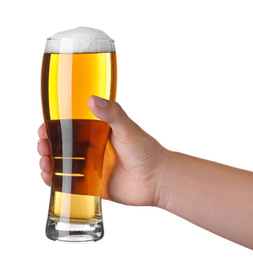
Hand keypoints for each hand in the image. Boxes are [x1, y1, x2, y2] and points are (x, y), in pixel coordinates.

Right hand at [38, 96, 167, 206]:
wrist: (157, 180)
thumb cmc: (147, 152)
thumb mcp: (128, 129)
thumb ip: (113, 114)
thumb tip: (92, 99)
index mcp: (98, 133)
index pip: (70, 126)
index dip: (54, 126)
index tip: (44, 128)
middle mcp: (92, 149)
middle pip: (62, 145)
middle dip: (47, 145)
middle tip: (43, 146)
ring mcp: (91, 167)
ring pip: (62, 163)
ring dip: (48, 162)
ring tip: (45, 163)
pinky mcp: (92, 185)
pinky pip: (69, 183)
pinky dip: (56, 180)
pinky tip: (50, 178)